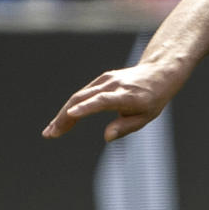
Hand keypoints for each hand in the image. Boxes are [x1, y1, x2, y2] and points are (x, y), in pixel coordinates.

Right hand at [43, 63, 179, 141]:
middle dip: (64, 117)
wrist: (158, 72)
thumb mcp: (146, 116)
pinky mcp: (101, 80)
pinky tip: (62, 120)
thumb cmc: (153, 98)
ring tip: (52, 131)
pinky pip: (82, 94)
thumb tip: (106, 137)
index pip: (102, 101)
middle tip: (50, 134)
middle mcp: (113, 85)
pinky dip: (70, 107)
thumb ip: (125, 126)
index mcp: (126, 96)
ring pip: (78, 96)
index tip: (71, 115)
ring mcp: (105, 80)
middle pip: (82, 99)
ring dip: (62, 114)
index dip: (86, 108)